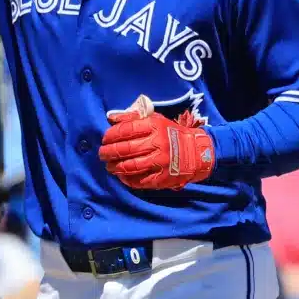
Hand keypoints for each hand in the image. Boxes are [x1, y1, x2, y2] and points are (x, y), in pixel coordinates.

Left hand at [98, 96, 215, 190]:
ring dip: (115, 167)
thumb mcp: (156, 120)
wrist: (197, 152)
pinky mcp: (163, 177)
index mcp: (155, 126)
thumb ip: (133, 118)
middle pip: (125, 149)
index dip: (111, 135)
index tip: (104, 139)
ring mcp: (160, 162)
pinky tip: (121, 176)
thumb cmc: (171, 134)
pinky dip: (128, 179)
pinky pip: (140, 180)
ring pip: (130, 166)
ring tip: (109, 166)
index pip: (126, 130)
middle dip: (109, 152)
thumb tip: (111, 118)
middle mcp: (157, 143)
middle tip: (102, 154)